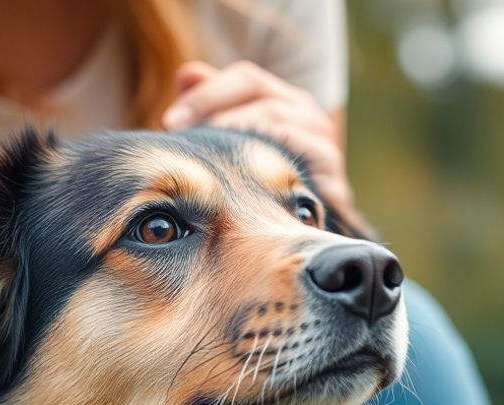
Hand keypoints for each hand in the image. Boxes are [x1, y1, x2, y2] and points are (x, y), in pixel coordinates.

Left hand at [163, 61, 354, 211]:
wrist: (308, 230)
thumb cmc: (264, 185)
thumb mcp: (236, 142)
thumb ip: (212, 107)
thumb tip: (185, 74)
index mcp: (285, 99)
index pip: (246, 77)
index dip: (205, 93)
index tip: (170, 121)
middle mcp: (307, 114)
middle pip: (258, 90)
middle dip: (211, 107)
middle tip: (177, 132)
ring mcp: (323, 143)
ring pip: (276, 119)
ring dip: (235, 131)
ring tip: (204, 152)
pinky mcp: (333, 178)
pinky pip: (298, 162)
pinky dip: (266, 163)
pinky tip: (238, 178)